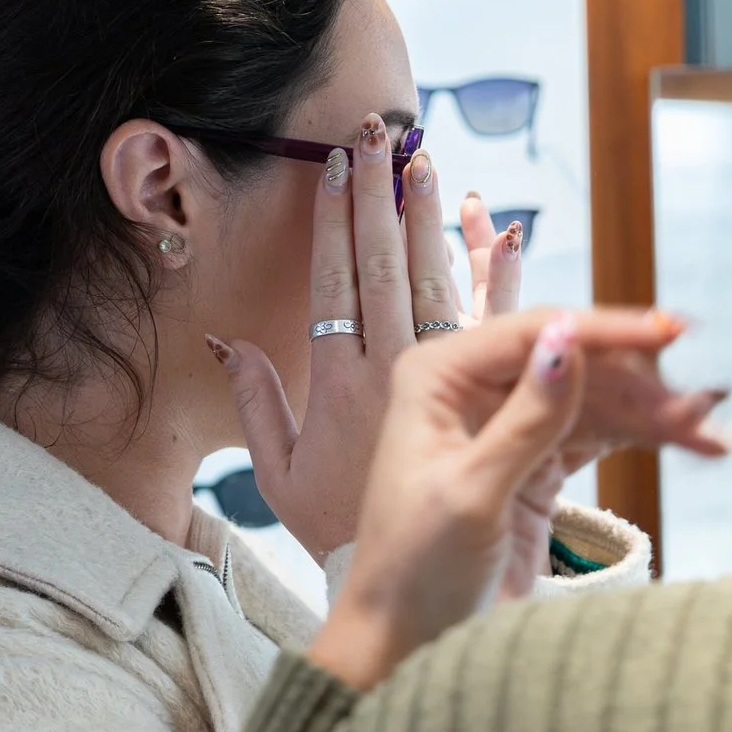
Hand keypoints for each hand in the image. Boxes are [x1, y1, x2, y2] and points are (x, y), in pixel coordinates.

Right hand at [210, 116, 521, 561]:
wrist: (405, 597)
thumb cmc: (337, 537)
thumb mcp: (280, 477)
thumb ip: (258, 404)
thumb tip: (228, 339)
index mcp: (337, 383)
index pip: (338, 280)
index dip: (337, 218)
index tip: (338, 164)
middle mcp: (391, 373)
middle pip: (389, 266)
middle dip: (383, 196)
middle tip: (383, 134)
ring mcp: (444, 388)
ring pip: (442, 284)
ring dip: (436, 222)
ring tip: (433, 164)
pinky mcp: (489, 404)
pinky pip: (499, 327)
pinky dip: (500, 276)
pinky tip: (502, 231)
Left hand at [307, 308, 728, 690]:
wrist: (406, 645)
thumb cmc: (415, 572)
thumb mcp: (473, 494)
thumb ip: (526, 420)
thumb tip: (568, 341)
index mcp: (440, 377)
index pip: (536, 333)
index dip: (608, 331)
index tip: (672, 334)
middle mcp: (473, 389)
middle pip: (577, 364)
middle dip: (643, 385)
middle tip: (705, 408)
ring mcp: (507, 424)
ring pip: (597, 400)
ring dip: (655, 415)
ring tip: (713, 436)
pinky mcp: (536, 464)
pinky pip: (600, 436)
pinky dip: (645, 439)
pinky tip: (693, 443)